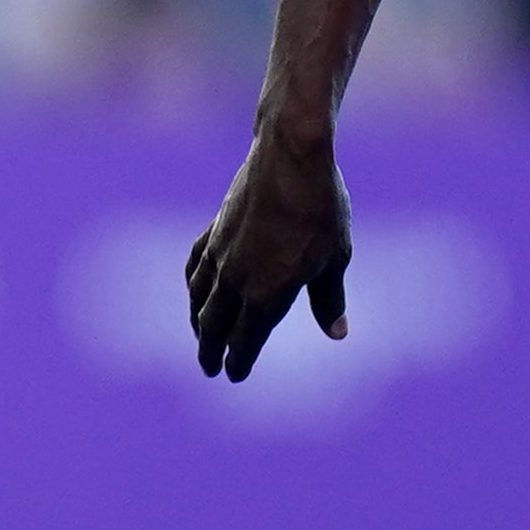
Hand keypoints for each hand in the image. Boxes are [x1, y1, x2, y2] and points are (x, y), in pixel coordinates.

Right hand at [184, 122, 351, 382]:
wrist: (290, 155)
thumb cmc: (320, 208)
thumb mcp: (334, 258)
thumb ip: (329, 299)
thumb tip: (337, 333)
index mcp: (266, 293)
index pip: (245, 340)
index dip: (239, 361)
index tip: (234, 375)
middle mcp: (236, 279)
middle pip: (214, 325)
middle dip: (210, 349)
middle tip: (209, 367)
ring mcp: (220, 253)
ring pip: (200, 297)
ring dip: (197, 320)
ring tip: (198, 333)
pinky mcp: (215, 229)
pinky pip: (196, 264)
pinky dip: (193, 282)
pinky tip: (194, 286)